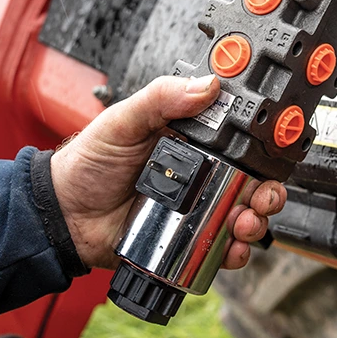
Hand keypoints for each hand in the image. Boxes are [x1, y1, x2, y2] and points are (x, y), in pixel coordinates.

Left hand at [50, 74, 286, 269]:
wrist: (62, 216)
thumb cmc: (87, 164)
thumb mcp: (123, 120)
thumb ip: (161, 98)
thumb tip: (207, 85)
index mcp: (192, 140)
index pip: (240, 140)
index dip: (263, 148)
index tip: (273, 152)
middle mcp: (201, 173)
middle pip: (253, 181)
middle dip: (268, 192)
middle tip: (261, 197)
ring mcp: (196, 207)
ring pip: (244, 215)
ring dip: (256, 221)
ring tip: (244, 224)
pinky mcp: (187, 238)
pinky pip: (221, 247)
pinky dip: (236, 252)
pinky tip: (233, 248)